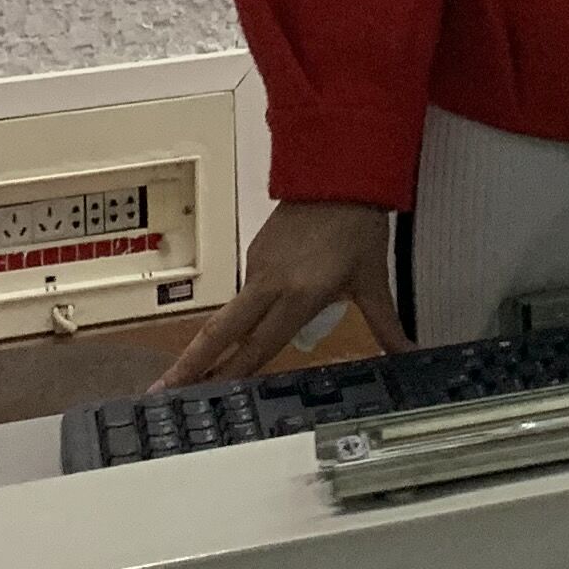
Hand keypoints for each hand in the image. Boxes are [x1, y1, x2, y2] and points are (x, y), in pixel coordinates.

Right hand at [154, 199, 405, 384]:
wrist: (340, 171)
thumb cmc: (359, 226)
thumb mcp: (373, 280)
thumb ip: (386, 324)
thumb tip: (408, 352)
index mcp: (299, 297)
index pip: (259, 348)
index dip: (230, 375)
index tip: (203, 397)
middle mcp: (270, 285)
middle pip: (221, 333)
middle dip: (190, 365)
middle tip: (160, 391)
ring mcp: (258, 267)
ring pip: (231, 314)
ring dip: (210, 343)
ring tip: (190, 373)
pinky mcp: (255, 252)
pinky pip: (246, 292)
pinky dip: (240, 315)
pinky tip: (239, 330)